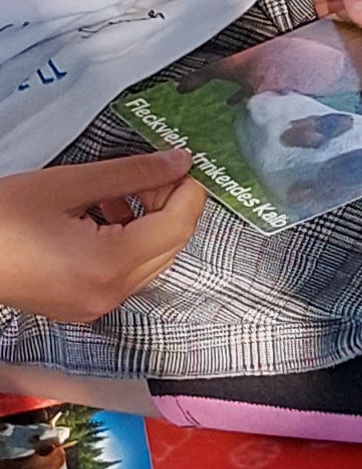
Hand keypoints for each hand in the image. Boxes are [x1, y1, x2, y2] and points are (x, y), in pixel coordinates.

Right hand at [0, 156, 206, 323]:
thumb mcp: (66, 184)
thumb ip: (129, 173)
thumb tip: (176, 161)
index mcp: (108, 265)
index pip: (177, 228)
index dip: (188, 192)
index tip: (183, 164)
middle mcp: (109, 294)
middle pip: (169, 247)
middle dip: (168, 207)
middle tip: (150, 174)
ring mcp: (96, 306)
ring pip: (150, 263)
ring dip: (147, 225)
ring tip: (116, 192)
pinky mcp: (83, 307)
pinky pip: (125, 275)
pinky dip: (126, 244)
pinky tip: (101, 216)